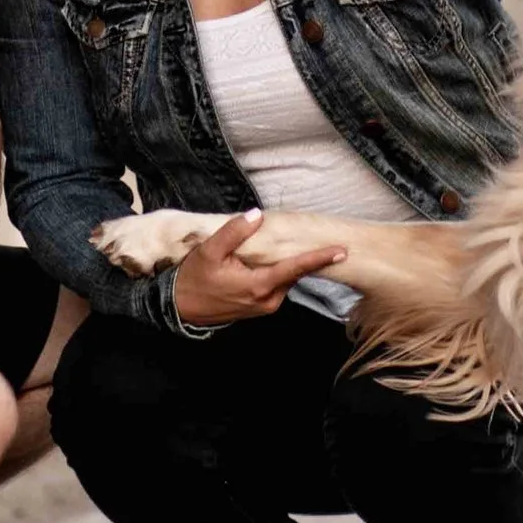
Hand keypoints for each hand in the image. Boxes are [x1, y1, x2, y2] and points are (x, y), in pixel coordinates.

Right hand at [168, 209, 333, 327]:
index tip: (341, 250)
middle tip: (322, 240)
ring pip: (285, 279)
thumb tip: (257, 215)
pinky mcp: (260, 307)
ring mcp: (265, 306)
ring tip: (289, 245)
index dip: (319, 258)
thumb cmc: (195, 278)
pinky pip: (277, 285)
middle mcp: (268, 300)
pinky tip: (272, 259)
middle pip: (294, 273)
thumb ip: (235, 232)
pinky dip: (279, 271)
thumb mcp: (210, 250)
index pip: (295, 269)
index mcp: (259, 286)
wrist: (181, 308)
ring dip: (289, 264)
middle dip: (307, 257)